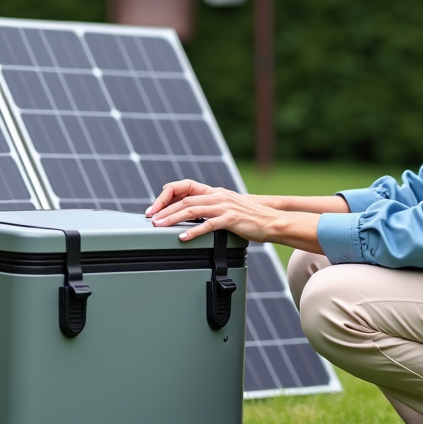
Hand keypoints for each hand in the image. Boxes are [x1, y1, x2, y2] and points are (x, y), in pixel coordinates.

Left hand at [146, 180, 281, 242]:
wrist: (271, 221)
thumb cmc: (249, 217)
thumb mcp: (227, 206)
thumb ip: (210, 207)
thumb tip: (189, 215)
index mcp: (214, 192)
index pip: (185, 186)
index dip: (167, 194)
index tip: (155, 207)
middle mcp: (217, 196)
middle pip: (184, 199)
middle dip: (164, 209)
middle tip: (151, 219)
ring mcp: (224, 207)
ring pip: (191, 209)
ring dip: (172, 218)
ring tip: (159, 227)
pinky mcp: (231, 219)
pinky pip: (208, 224)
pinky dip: (193, 231)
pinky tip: (183, 237)